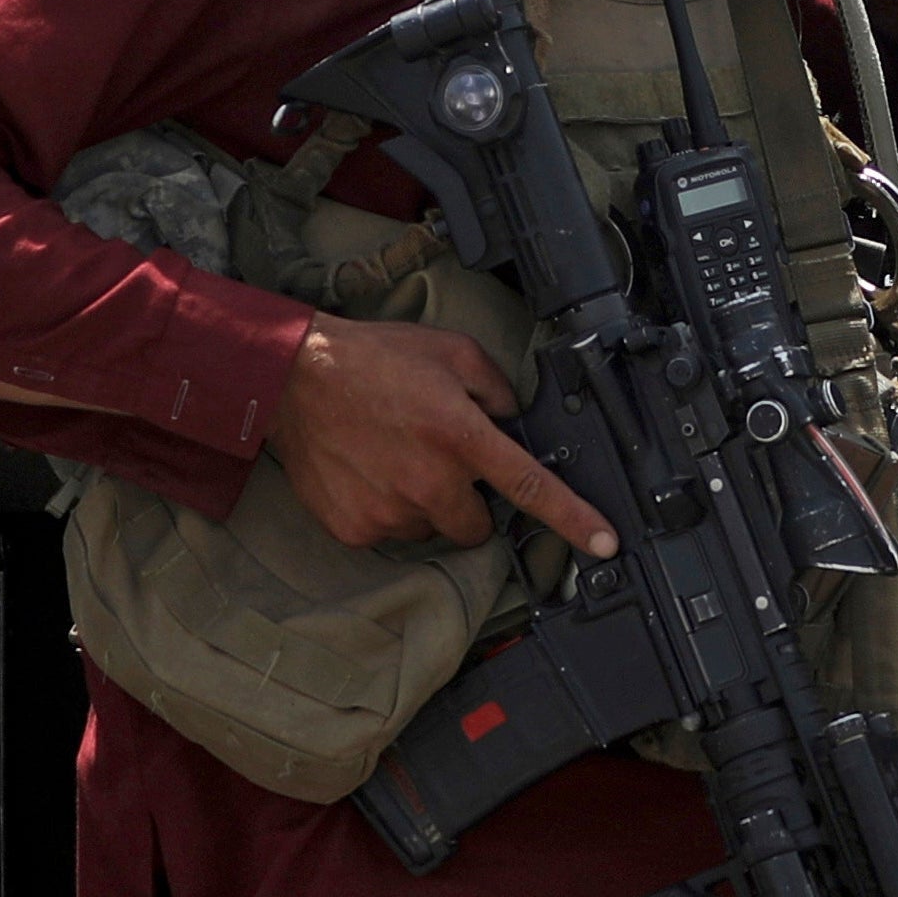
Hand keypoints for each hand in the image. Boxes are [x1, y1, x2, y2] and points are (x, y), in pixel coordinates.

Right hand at [265, 313, 613, 558]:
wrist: (293, 378)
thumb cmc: (371, 361)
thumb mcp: (450, 352)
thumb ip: (495, 388)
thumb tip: (513, 419)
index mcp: (461, 436)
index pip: (531, 487)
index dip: (574, 519)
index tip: (604, 543)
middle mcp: (429, 481)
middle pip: (477, 525)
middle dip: (467, 501)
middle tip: (437, 462)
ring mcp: (390, 510)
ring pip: (430, 527)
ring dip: (423, 502)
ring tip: (392, 456)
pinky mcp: (356, 527)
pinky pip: (389, 530)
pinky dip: (384, 507)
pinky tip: (367, 470)